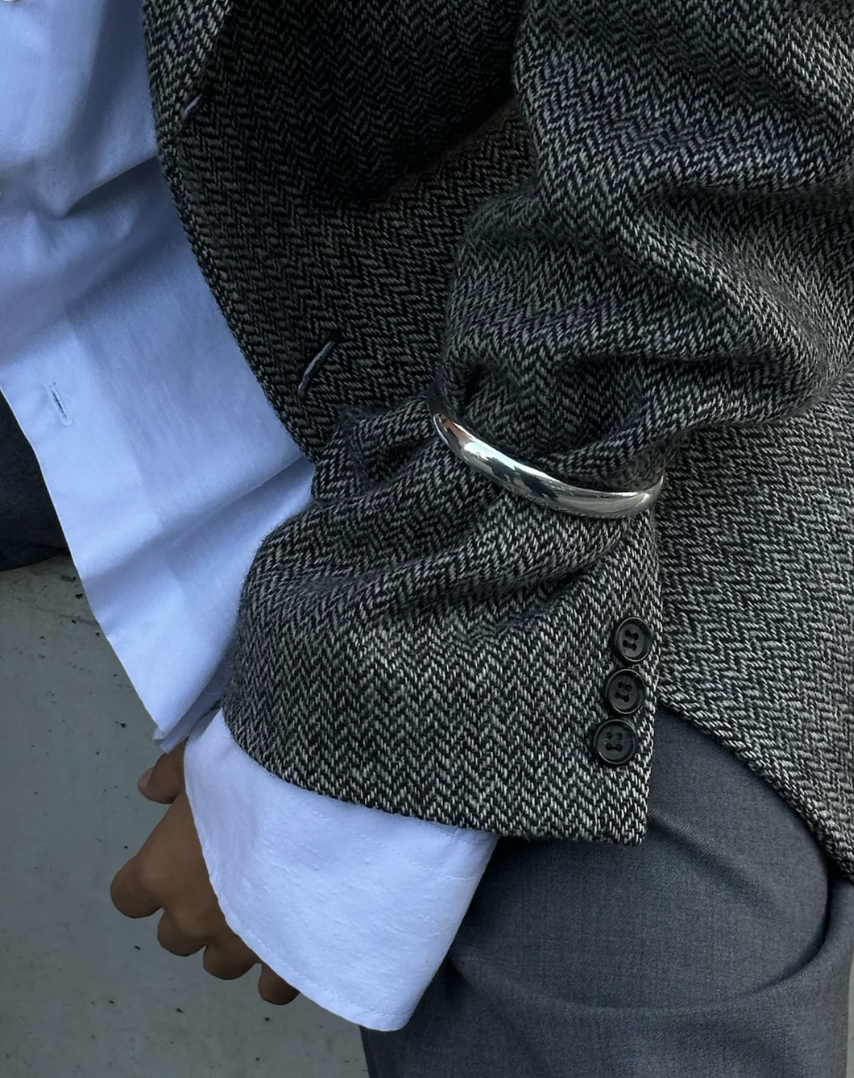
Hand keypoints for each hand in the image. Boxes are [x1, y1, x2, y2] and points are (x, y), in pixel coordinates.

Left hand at [110, 741, 299, 1005]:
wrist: (318, 806)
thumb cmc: (251, 778)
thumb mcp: (203, 759)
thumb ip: (170, 776)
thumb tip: (148, 789)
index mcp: (163, 872)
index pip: (128, 897)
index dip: (147, 882)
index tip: (170, 863)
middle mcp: (192, 917)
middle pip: (174, 937)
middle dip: (192, 912)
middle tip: (222, 879)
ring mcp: (238, 945)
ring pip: (219, 964)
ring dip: (231, 942)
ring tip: (258, 911)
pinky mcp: (284, 959)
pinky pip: (273, 987)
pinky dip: (279, 971)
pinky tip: (293, 946)